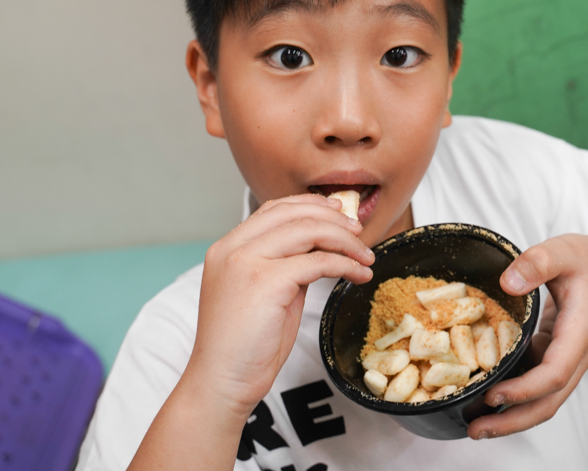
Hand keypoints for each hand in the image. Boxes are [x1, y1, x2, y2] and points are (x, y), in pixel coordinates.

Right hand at [188, 193, 373, 419]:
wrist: (222, 381)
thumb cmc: (244, 345)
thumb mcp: (263, 293)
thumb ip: (285, 266)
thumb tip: (320, 251)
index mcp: (227, 248)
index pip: (274, 209)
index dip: (310, 206)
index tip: (338, 213)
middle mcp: (232, 248)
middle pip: (292, 213)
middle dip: (333, 219)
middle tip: (359, 232)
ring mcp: (245, 262)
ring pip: (307, 231)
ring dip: (345, 241)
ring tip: (365, 256)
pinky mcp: (264, 282)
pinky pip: (317, 262)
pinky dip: (344, 265)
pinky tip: (358, 274)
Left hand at [467, 234, 587, 439]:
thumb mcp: (564, 250)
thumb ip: (537, 263)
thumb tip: (507, 283)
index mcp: (579, 332)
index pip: (555, 373)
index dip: (524, 389)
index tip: (494, 395)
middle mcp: (575, 355)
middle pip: (549, 401)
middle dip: (513, 421)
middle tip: (476, 430)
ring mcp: (567, 359)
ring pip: (543, 399)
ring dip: (512, 416)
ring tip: (476, 426)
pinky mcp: (556, 356)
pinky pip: (536, 384)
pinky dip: (514, 396)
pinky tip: (487, 397)